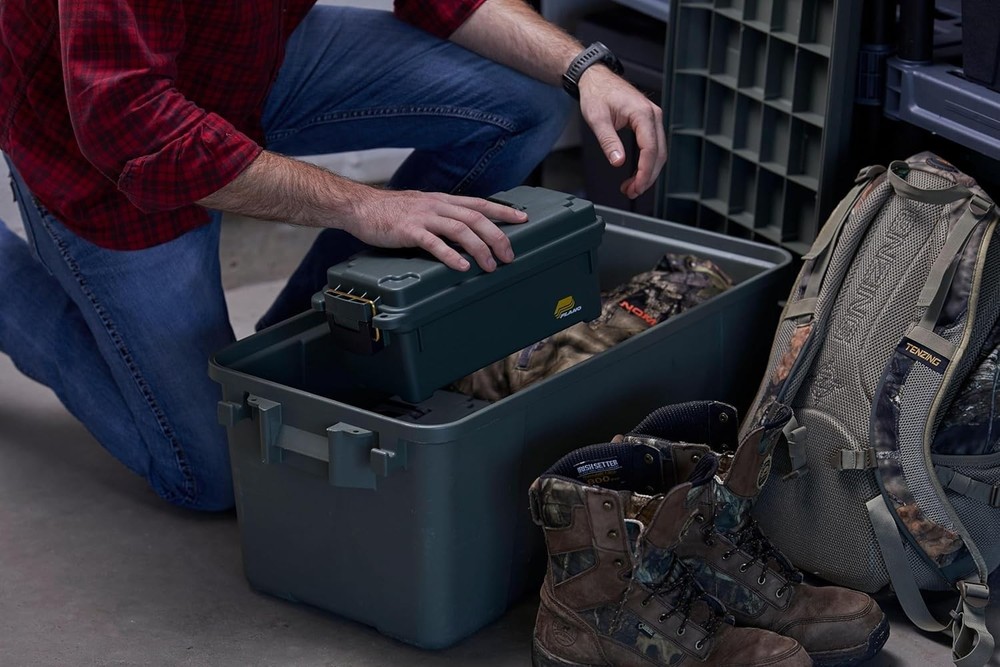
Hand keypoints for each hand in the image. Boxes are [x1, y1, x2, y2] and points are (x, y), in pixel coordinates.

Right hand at [342, 187, 527, 271]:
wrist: (360, 207)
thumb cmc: (389, 212)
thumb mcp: (421, 209)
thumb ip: (441, 218)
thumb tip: (462, 233)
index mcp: (442, 201)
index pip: (479, 204)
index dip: (503, 211)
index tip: (523, 218)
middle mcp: (437, 206)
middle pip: (476, 218)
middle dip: (497, 237)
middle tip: (509, 255)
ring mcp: (423, 217)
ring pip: (460, 230)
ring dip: (479, 248)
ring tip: (490, 265)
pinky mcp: (409, 231)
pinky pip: (434, 243)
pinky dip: (450, 255)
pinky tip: (461, 266)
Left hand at [578, 65, 666, 199]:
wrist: (596, 79)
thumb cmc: (597, 93)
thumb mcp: (597, 119)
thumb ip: (608, 141)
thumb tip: (618, 161)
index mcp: (643, 113)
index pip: (650, 149)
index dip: (645, 172)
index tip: (636, 187)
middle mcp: (653, 115)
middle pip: (659, 154)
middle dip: (647, 177)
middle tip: (632, 192)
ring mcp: (653, 118)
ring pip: (658, 152)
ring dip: (647, 172)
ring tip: (631, 187)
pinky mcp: (648, 122)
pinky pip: (653, 146)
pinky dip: (646, 163)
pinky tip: (636, 174)